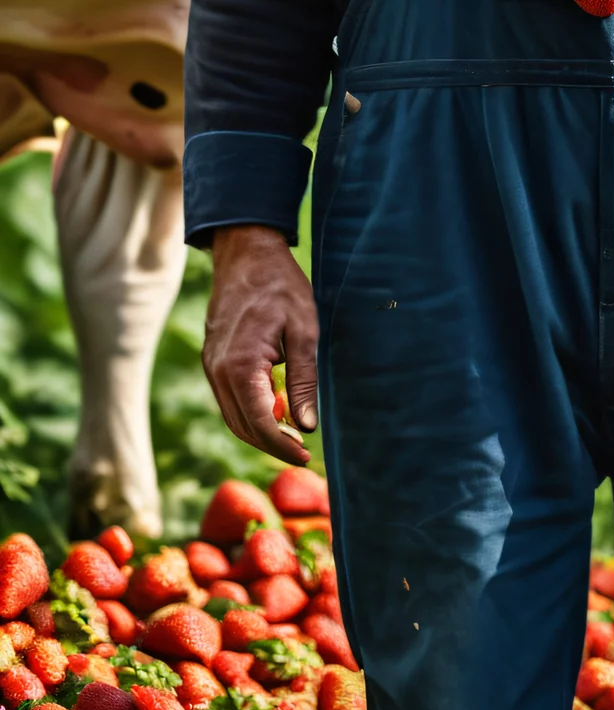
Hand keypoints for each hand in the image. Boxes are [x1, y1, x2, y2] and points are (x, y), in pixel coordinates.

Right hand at [203, 225, 319, 464]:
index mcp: (240, 365)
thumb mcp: (304, 330)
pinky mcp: (210, 360)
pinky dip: (248, 413)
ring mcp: (210, 366)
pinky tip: (272, 409)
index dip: (283, 446)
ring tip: (291, 435)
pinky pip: (227, 399)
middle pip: (242, 427)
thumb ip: (304, 380)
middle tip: (302, 450)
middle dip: (271, 445)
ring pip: (232, 416)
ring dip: (259, 432)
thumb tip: (307, 425)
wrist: (246, 254)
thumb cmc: (280, 287)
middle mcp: (218, 371)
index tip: (307, 454)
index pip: (260, 423)